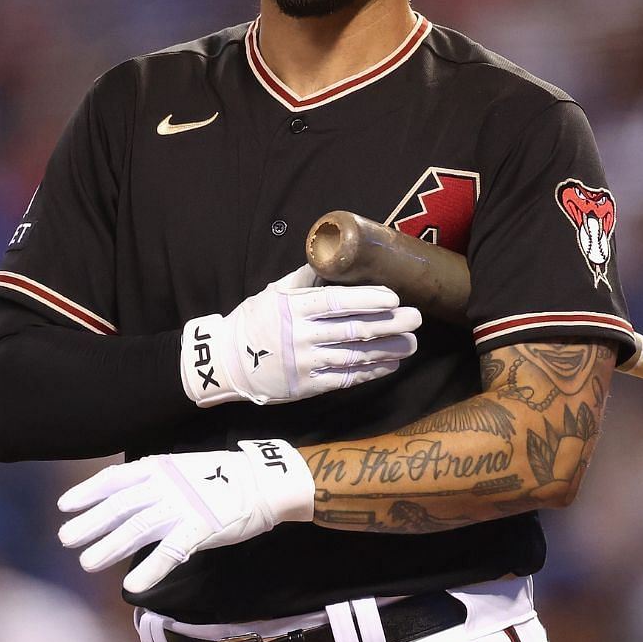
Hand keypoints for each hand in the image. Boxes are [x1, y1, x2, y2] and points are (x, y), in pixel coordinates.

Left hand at [57, 439, 313, 594]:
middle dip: (91, 523)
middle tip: (65, 539)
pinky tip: (132, 585)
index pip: (114, 480)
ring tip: (87, 563)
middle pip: (120, 506)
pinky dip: (150, 569)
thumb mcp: (180, 469)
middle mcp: (165, 485)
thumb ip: (153, 482)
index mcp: (158, 469)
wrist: (263, 482)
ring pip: (138, 528)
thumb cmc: (220, 478)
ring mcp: (182, 506)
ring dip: (110, 547)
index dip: (88, 493)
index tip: (65, 506)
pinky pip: (170, 552)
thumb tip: (123, 500)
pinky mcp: (201, 529)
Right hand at [181, 264, 420, 406]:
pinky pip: (346, 379)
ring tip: (412, 343)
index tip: (393, 297)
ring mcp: (305, 363)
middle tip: (416, 318)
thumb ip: (303, 278)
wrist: (226, 362)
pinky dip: (371, 372)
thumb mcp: (272, 293)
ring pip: (355, 356)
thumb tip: (332, 255)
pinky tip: (390, 364)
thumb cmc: (253, 321)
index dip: (367, 299)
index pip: (336, 302)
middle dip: (389, 324)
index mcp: (293, 309)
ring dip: (387, 350)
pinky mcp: (307, 386)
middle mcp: (301, 336)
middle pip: (353, 329)